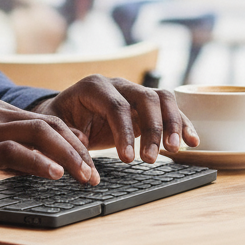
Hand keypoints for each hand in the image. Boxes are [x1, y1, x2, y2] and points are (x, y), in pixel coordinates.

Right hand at [0, 99, 99, 193]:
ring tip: (85, 176)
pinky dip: (41, 163)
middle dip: (77, 149)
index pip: (42, 119)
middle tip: (94, 173)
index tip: (85, 158)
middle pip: (49, 124)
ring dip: (69, 157)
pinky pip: (17, 152)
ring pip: (40, 134)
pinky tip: (55, 175)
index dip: (69, 139)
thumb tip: (24, 164)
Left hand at [35, 76, 198, 163]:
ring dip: (172, 123)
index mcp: (93, 86)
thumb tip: (82, 153)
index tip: (128, 160)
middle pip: (144, 98)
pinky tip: (192, 141)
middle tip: (150, 160)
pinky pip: (170, 108)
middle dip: (152, 129)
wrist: (65, 111)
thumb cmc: (59, 119)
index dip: (124, 132)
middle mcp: (117, 84)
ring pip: (162, 99)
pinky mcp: (146, 105)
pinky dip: (182, 123)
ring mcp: (134, 92)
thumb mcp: (53, 127)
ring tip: (175, 149)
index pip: (115, 105)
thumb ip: (66, 138)